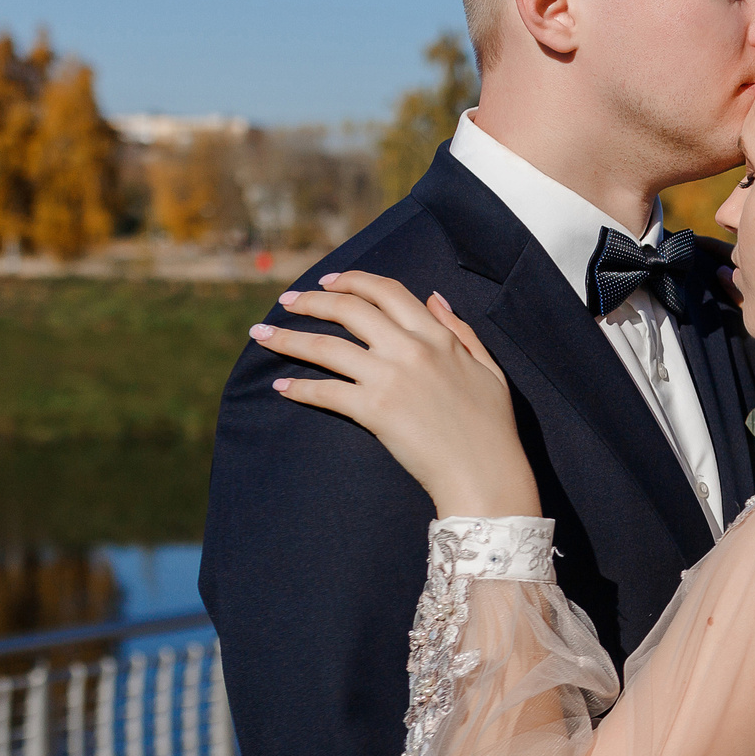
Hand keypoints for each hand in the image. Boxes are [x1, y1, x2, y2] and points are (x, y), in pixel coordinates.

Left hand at [254, 272, 539, 517]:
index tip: (327, 282)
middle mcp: (411, 349)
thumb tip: (433, 298)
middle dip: (311, 301)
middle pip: (348, 309)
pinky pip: (324, 392)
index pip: (387, 291)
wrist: (485, 475)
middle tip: (286, 302)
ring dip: (287, 338)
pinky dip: (298, 388)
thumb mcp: (488, 368)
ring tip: (262, 335)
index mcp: (438, 336)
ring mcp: (389, 379)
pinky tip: (281, 387)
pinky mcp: (373, 411)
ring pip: (325, 347)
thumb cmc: (492, 427)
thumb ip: (460, 330)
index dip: (352, 280)